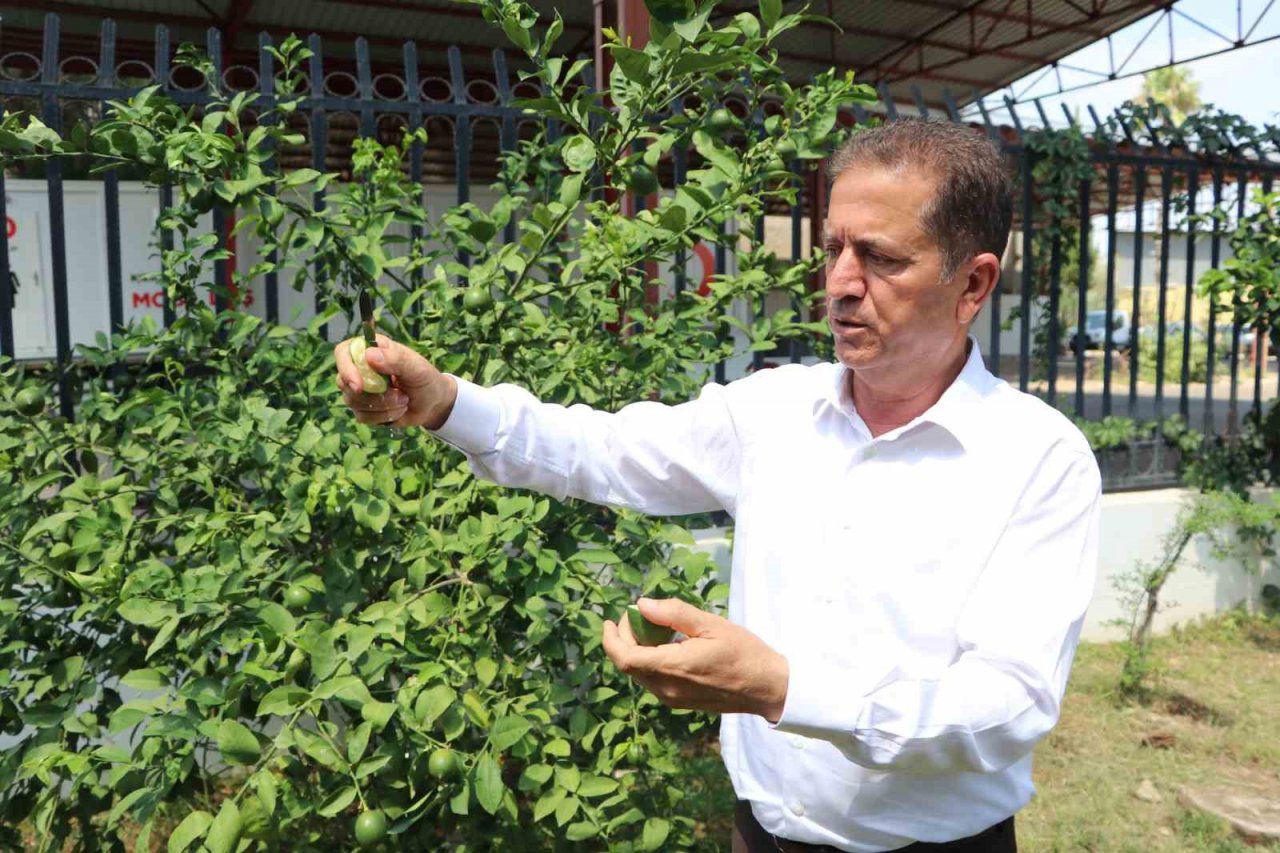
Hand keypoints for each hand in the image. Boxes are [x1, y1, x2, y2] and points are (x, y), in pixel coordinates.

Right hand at [334, 333, 457, 428]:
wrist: (433, 404)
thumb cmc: (425, 378)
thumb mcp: (416, 367)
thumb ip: (395, 359)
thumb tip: (369, 355)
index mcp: (371, 349)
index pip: (343, 352)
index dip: (346, 368)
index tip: (358, 386)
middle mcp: (360, 368)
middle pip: (344, 382)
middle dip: (373, 395)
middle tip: (399, 395)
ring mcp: (360, 390)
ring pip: (353, 402)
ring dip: (382, 406)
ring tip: (404, 401)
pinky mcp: (363, 408)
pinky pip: (362, 416)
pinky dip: (383, 417)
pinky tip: (398, 410)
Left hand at [602, 597, 789, 721]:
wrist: (766, 687)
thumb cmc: (743, 652)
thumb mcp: (710, 624)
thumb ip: (674, 614)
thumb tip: (642, 605)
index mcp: (673, 668)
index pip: (625, 658)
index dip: (611, 639)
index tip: (610, 620)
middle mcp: (667, 688)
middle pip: (629, 665)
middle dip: (626, 638)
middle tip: (640, 616)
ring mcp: (673, 699)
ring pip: (640, 674)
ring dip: (638, 650)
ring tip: (654, 627)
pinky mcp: (680, 702)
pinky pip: (654, 681)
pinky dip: (651, 661)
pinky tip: (668, 646)